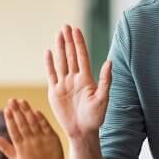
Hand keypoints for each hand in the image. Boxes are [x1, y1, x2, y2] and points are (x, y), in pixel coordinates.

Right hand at [0, 99, 65, 158]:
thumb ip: (5, 148)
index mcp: (21, 148)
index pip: (14, 131)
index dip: (10, 119)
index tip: (6, 109)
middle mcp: (31, 143)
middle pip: (22, 124)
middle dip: (16, 111)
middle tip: (11, 100)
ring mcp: (42, 140)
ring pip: (33, 122)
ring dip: (27, 111)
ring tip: (21, 101)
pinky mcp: (52, 138)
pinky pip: (45, 126)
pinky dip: (41, 118)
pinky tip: (35, 110)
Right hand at [45, 25, 110, 139]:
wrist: (82, 132)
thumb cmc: (96, 118)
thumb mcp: (103, 99)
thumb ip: (105, 80)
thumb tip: (109, 61)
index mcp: (86, 79)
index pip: (82, 56)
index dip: (79, 43)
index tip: (76, 29)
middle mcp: (75, 79)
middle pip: (71, 55)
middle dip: (68, 41)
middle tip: (65, 26)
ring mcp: (64, 84)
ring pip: (61, 62)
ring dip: (59, 48)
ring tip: (58, 34)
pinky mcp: (55, 92)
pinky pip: (51, 74)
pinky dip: (49, 63)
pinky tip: (48, 52)